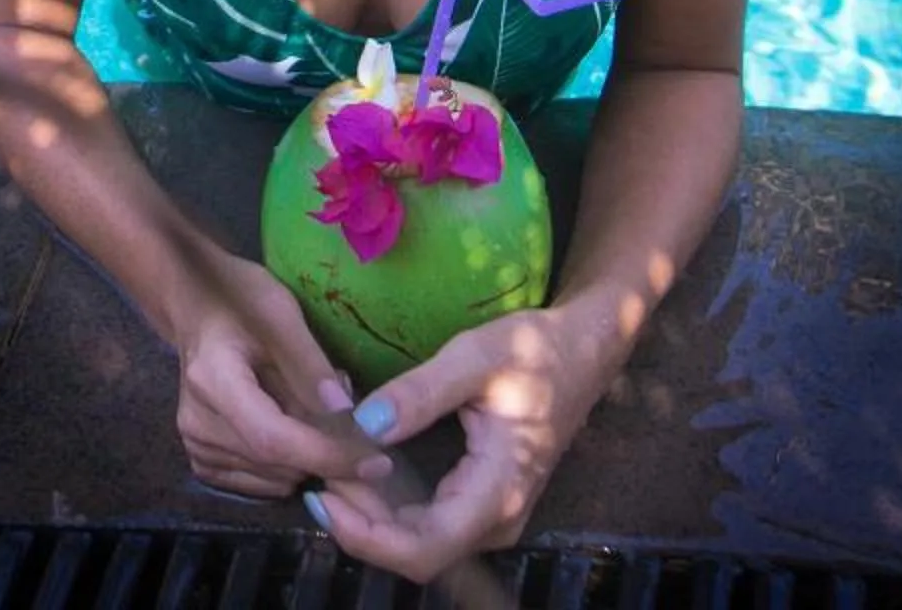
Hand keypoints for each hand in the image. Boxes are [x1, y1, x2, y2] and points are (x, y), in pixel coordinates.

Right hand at [167, 251, 396, 499]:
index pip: (274, 439)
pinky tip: (290, 424)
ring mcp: (197, 447)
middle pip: (279, 463)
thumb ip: (310, 364)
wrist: (196, 309)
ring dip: (309, 455)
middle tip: (344, 405)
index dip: (327, 456)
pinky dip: (290, 464)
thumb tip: (346, 413)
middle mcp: (197, 425)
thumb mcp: (281, 314)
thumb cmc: (241, 300)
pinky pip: (265, 482)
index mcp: (213, 382)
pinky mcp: (205, 462)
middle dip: (327, 449)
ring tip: (309, 405)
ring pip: (277, 478)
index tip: (378, 462)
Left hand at [307, 305, 616, 582]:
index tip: (323, 498)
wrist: (582, 351)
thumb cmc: (537, 350)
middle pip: (414, 550)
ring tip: (331, 460)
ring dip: (370, 511)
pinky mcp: (481, 504)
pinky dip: (388, 501)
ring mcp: (491, 517)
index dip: (367, 537)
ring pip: (418, 539)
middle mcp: (497, 519)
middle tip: (318, 467)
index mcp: (499, 490)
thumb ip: (421, 392)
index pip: (425, 549)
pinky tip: (358, 463)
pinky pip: (426, 521)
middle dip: (359, 518)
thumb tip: (364, 424)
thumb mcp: (476, 356)